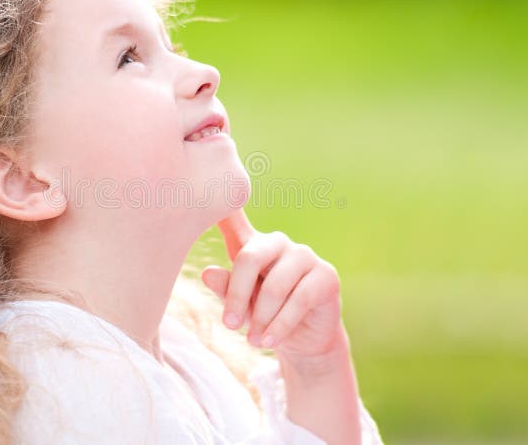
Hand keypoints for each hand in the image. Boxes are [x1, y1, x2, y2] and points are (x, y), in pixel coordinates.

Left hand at [201, 208, 344, 364]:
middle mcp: (279, 242)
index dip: (220, 207)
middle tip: (228, 325)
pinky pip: (299, 300)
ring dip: (260, 318)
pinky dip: (281, 325)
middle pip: (250, 257)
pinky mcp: (327, 276)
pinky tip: (269, 341)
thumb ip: (226, 288)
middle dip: (237, 295)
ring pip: (275, 285)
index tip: (201, 186)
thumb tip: (208, 273)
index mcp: (253, 244)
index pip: (233, 220)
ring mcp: (305, 256)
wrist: (303, 341)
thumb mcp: (240, 306)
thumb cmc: (264, 316)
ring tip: (253, 341)